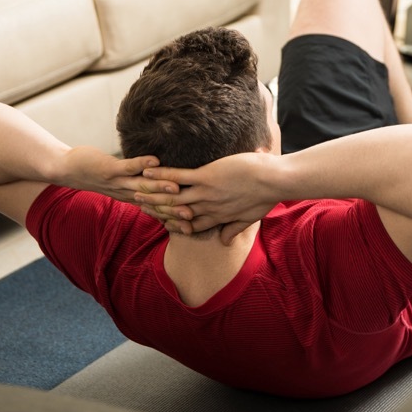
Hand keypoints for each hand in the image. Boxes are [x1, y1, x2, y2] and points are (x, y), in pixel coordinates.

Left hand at [55, 146, 191, 221]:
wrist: (68, 170)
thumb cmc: (99, 174)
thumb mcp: (121, 185)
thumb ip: (141, 185)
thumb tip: (160, 184)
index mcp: (132, 198)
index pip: (156, 209)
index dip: (173, 216)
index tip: (193, 223)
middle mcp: (127, 194)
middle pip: (153, 201)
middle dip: (172, 207)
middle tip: (192, 213)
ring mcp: (117, 182)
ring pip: (142, 186)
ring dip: (160, 187)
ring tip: (179, 187)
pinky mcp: (109, 169)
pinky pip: (127, 166)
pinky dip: (141, 163)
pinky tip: (155, 160)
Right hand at [136, 152, 280, 244]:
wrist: (275, 181)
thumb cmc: (268, 196)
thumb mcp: (251, 218)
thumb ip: (235, 229)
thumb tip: (225, 241)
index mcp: (218, 216)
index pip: (190, 224)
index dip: (173, 223)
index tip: (159, 220)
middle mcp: (208, 208)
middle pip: (176, 211)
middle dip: (156, 208)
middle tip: (139, 204)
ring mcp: (206, 193)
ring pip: (173, 196)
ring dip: (153, 192)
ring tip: (136, 188)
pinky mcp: (207, 178)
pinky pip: (179, 177)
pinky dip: (162, 174)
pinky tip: (148, 171)